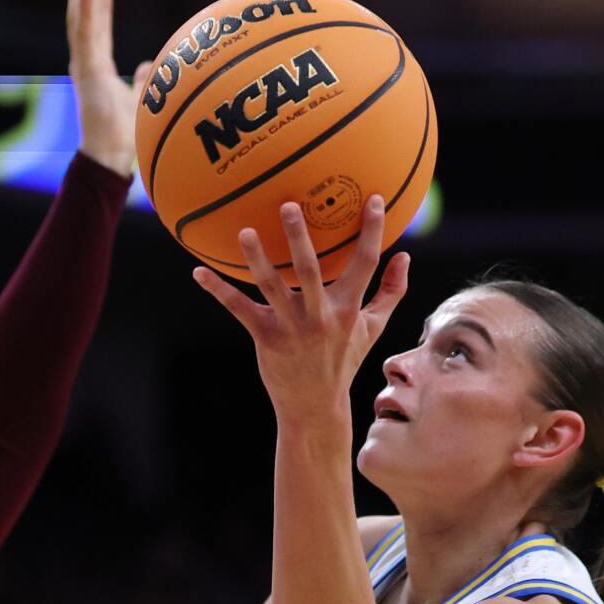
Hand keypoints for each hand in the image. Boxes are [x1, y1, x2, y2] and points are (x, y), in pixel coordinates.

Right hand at [66, 0, 150, 178]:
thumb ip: (140, 80)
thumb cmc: (122, 135)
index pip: (97, 24)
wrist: (111, 158)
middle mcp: (86, 61)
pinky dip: (84, 11)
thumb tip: (147, 64)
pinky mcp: (86, 72)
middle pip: (83, 15)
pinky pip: (86, 36)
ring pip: (80, 19)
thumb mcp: (137, 99)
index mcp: (97, 66)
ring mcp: (84, 65)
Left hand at [192, 199, 410, 423]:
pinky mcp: (265, 338)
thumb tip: (405, 256)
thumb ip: (390, 292)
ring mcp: (291, 328)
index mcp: (348, 309)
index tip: (371, 198)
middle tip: (289, 205)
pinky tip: (198, 272)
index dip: (371, 230)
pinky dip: (218, 290)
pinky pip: (239, 309)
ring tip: (245, 231)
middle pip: (310, 271)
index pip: (365, 264)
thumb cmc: (343, 359)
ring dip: (257, 259)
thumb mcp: (372, 329)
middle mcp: (320, 317)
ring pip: (271, 287)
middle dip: (299, 238)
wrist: (315, 405)